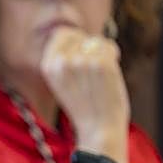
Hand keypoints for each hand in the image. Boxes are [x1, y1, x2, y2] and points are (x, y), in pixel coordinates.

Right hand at [40, 27, 128, 162]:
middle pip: (80, 35)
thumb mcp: (62, 82)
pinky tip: (110, 73)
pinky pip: (109, 47)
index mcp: (48, 66)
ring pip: (96, 41)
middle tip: (92, 68)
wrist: (98, 128)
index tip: (82, 53)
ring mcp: (82, 61)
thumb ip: (64, 60)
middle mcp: (62, 61)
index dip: (75, 41)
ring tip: (101, 74)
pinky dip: (114, 56)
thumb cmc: (84, 107)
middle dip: (88, 46)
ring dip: (103, 52)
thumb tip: (75, 33)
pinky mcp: (102, 63)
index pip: (60, 34)